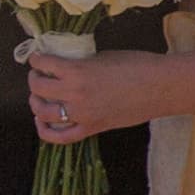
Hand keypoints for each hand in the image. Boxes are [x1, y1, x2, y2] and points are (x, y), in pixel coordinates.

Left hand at [24, 46, 166, 140]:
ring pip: (43, 113)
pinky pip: (60, 137)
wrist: (161, 87)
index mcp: (77, 71)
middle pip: (39, 88)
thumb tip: (64, 66)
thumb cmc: (136, 65)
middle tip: (38, 75)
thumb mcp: (102, 57)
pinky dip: (45, 130)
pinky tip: (42, 122)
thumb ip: (80, 64)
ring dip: (36, 103)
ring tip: (38, 96)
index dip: (37, 59)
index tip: (37, 58)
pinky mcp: (92, 129)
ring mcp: (82, 115)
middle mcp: (75, 94)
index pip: (44, 64)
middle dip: (34, 79)